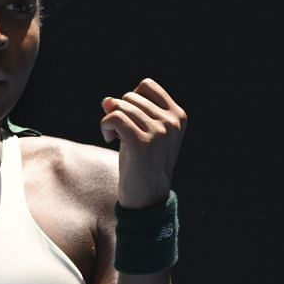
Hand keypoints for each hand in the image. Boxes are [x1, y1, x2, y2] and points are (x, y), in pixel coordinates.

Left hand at [99, 78, 187, 210]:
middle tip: (121, 134)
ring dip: (110, 121)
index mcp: (178, 116)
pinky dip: (105, 126)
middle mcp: (171, 122)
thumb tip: (106, 100)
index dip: (131, 99)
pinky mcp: (141, 142)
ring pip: (120, 106)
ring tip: (115, 138)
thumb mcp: (139, 133)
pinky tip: (109, 139)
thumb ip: (127, 112)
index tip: (130, 119)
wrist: (147, 197)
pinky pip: (114, 117)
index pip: (147, 85)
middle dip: (120, 112)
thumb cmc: (142, 164)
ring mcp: (158, 132)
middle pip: (131, 96)